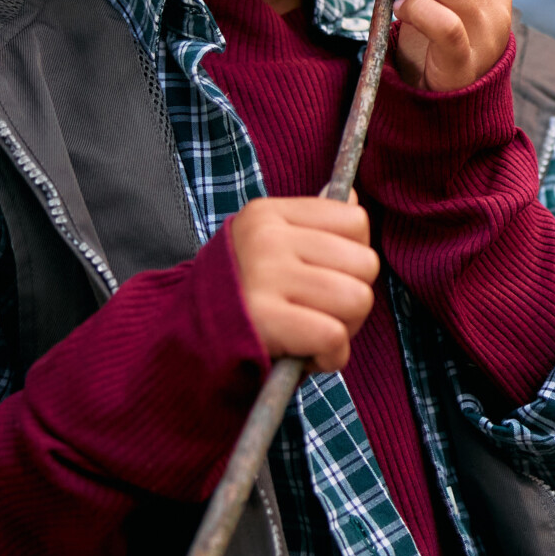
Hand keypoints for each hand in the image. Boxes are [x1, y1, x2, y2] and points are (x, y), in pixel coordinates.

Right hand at [229, 197, 377, 369]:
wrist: (188, 342)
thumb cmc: (244, 295)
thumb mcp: (270, 247)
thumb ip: (313, 226)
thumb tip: (352, 199)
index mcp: (269, 214)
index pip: (355, 221)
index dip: (353, 256)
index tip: (325, 275)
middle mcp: (266, 239)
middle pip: (366, 263)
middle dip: (354, 296)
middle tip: (319, 312)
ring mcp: (263, 276)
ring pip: (357, 299)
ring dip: (346, 328)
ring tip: (313, 332)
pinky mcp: (263, 319)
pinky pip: (333, 335)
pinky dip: (332, 356)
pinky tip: (309, 355)